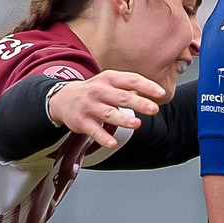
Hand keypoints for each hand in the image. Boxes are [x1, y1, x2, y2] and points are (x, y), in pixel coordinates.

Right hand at [47, 70, 165, 146]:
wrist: (63, 99)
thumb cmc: (94, 91)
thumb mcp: (110, 83)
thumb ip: (130, 88)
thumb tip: (154, 94)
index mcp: (109, 78)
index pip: (131, 80)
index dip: (146, 86)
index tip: (160, 93)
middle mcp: (99, 91)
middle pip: (121, 97)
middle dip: (138, 103)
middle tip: (153, 109)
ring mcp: (90, 106)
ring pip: (108, 113)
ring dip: (123, 119)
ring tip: (137, 124)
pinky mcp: (82, 121)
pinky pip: (94, 130)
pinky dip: (103, 137)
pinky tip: (113, 143)